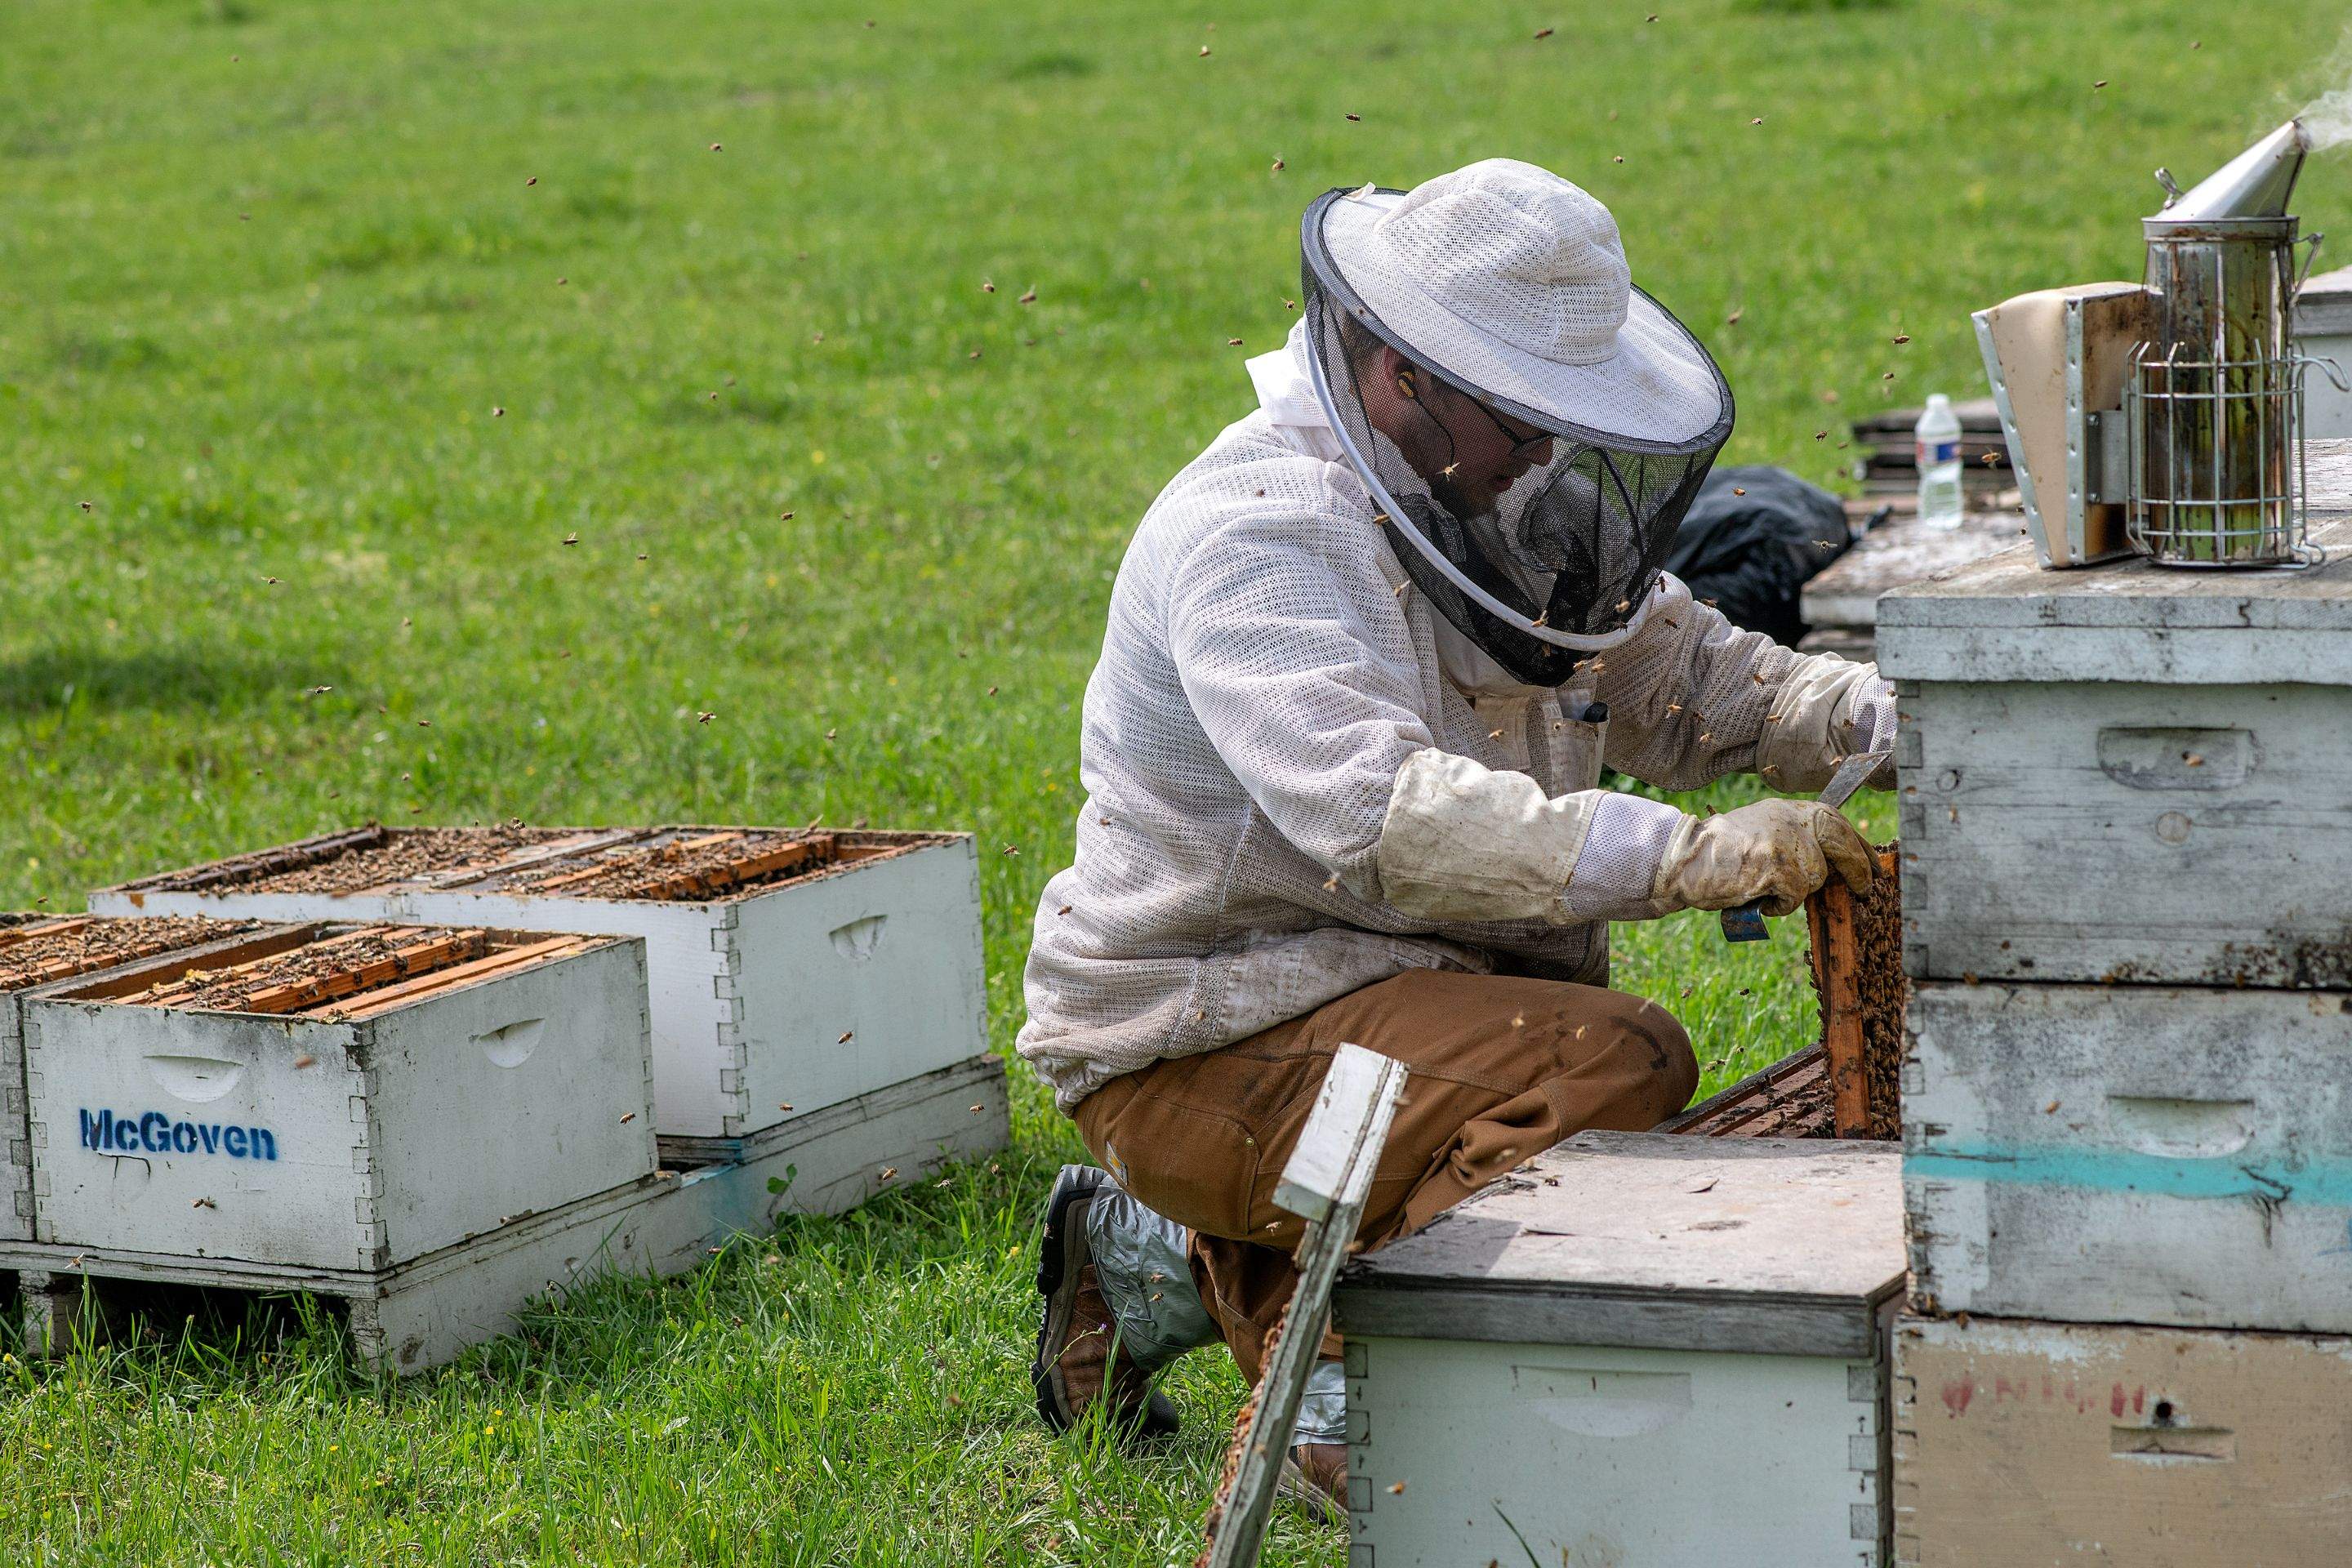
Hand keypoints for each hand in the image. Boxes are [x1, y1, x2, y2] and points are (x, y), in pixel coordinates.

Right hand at [1654, 799, 1873, 915]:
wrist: (1682, 859)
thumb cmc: (1717, 853)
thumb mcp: (1760, 831)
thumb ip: (1793, 837)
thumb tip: (1832, 861)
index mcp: (1787, 809)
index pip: (1835, 820)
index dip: (1858, 844)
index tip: (1873, 864)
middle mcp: (1789, 820)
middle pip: (1840, 842)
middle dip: (1858, 868)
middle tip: (1865, 890)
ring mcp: (1783, 843)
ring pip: (1814, 877)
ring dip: (1795, 892)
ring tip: (1763, 887)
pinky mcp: (1775, 868)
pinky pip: (1794, 897)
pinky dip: (1778, 906)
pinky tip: (1756, 897)